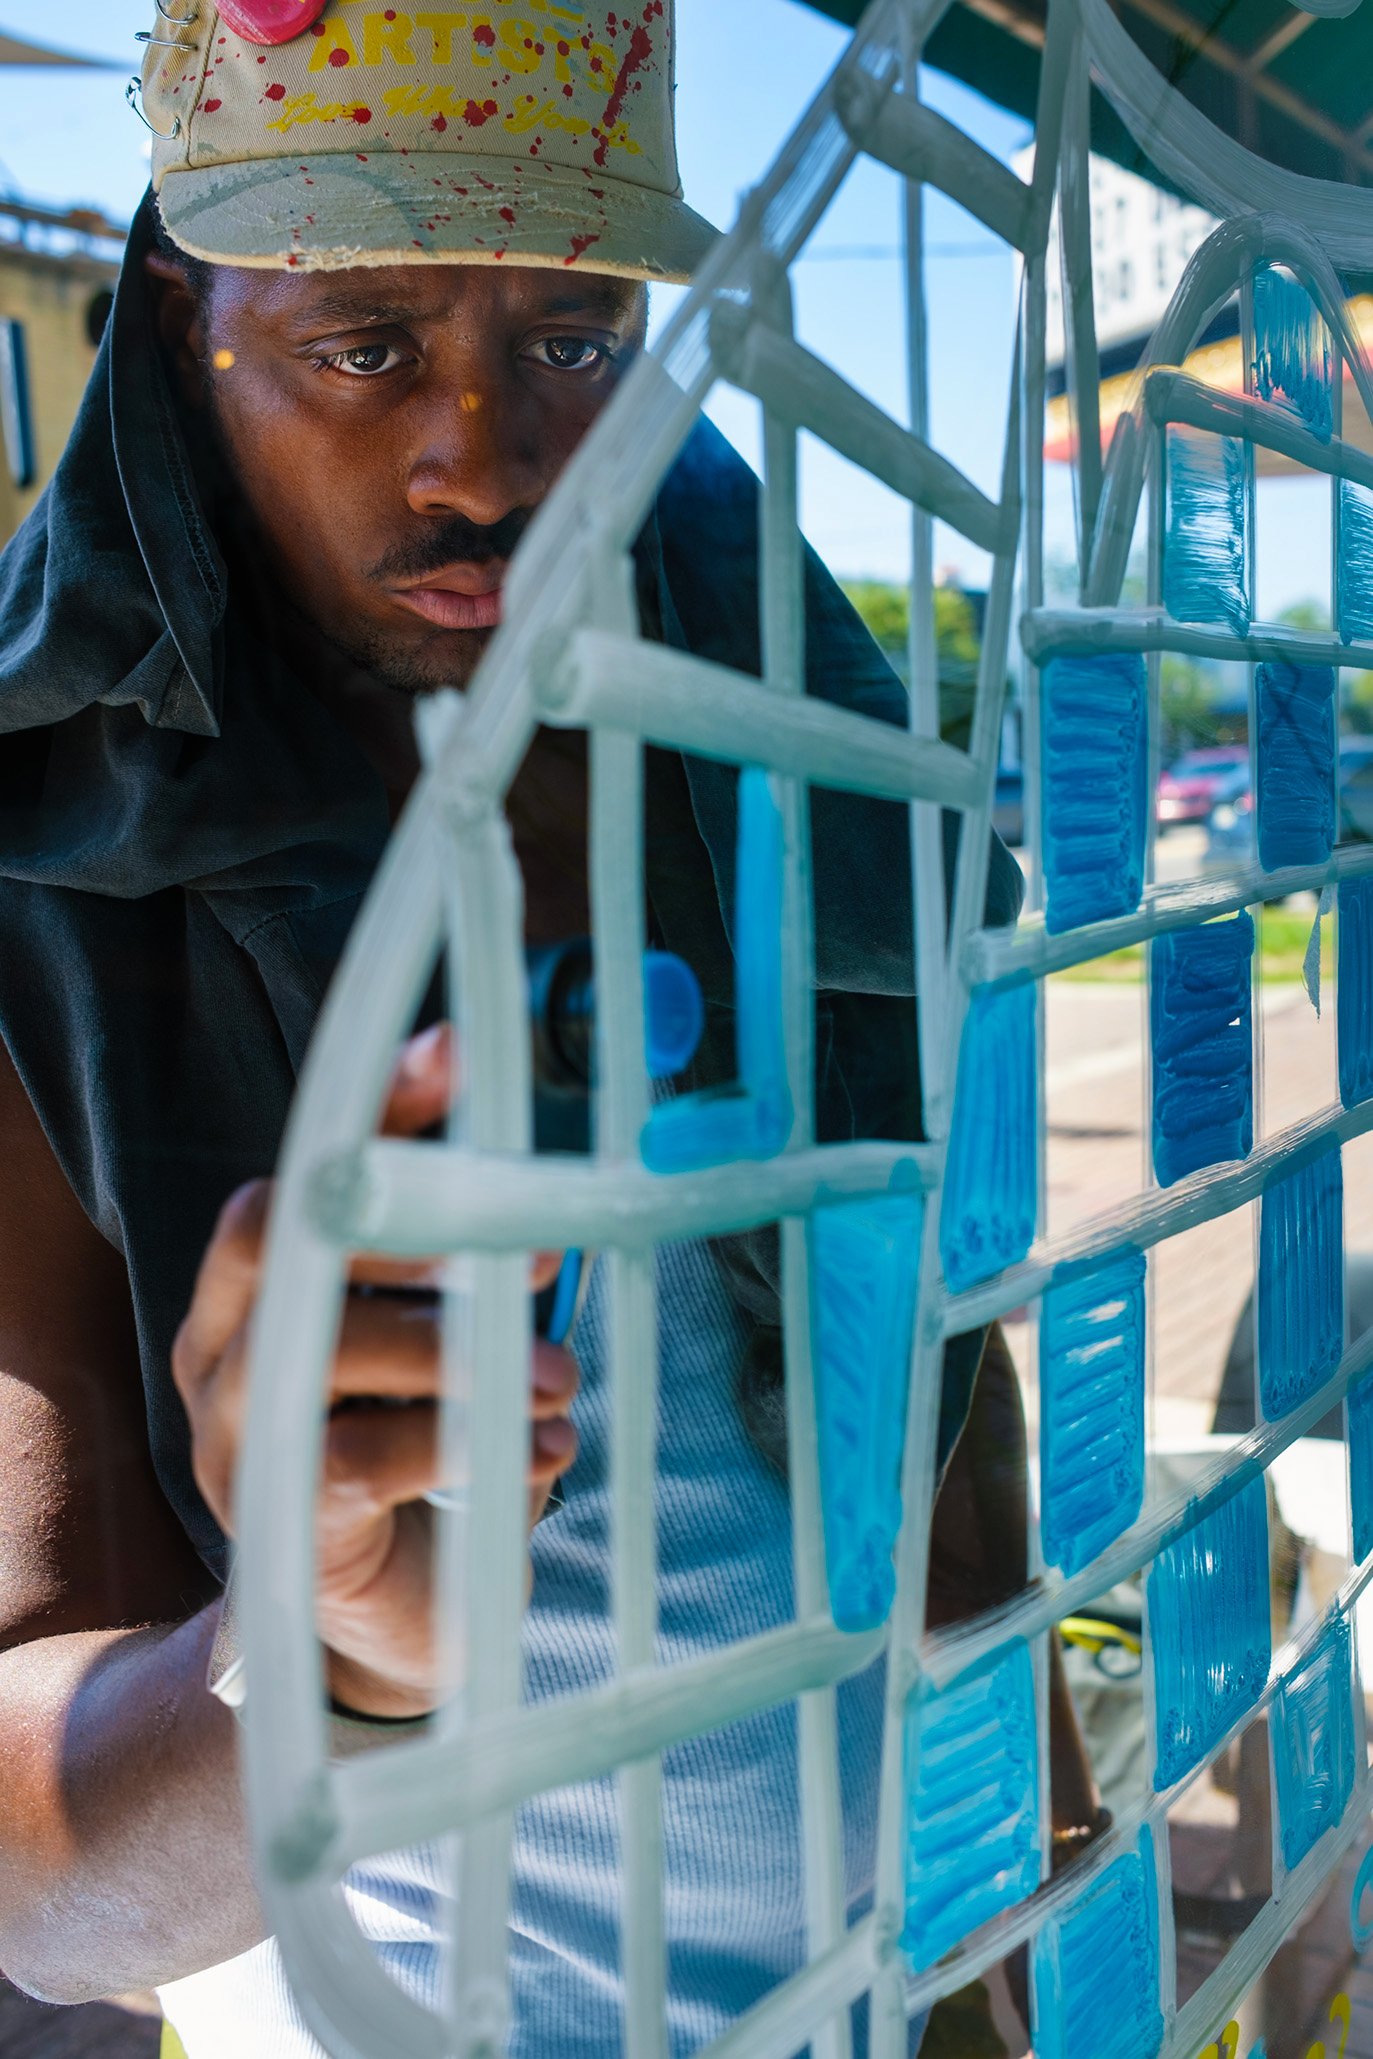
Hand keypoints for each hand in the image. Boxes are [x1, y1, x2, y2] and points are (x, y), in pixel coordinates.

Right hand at [171, 1022, 578, 1717]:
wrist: (385, 1629)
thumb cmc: (421, 1460)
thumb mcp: (444, 1351)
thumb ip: (466, 1276)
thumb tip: (549, 1198)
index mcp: (263, 1288)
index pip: (304, 1169)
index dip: (379, 1108)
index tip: (463, 1051)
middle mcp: (229, 1349)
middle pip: (288, 1238)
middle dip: (417, 1230)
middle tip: (535, 1252)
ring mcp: (241, 1439)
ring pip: (329, 1346)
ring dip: (464, 1351)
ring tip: (556, 1375)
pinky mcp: (283, 1524)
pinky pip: (364, 1460)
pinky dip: (471, 1444)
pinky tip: (548, 1451)